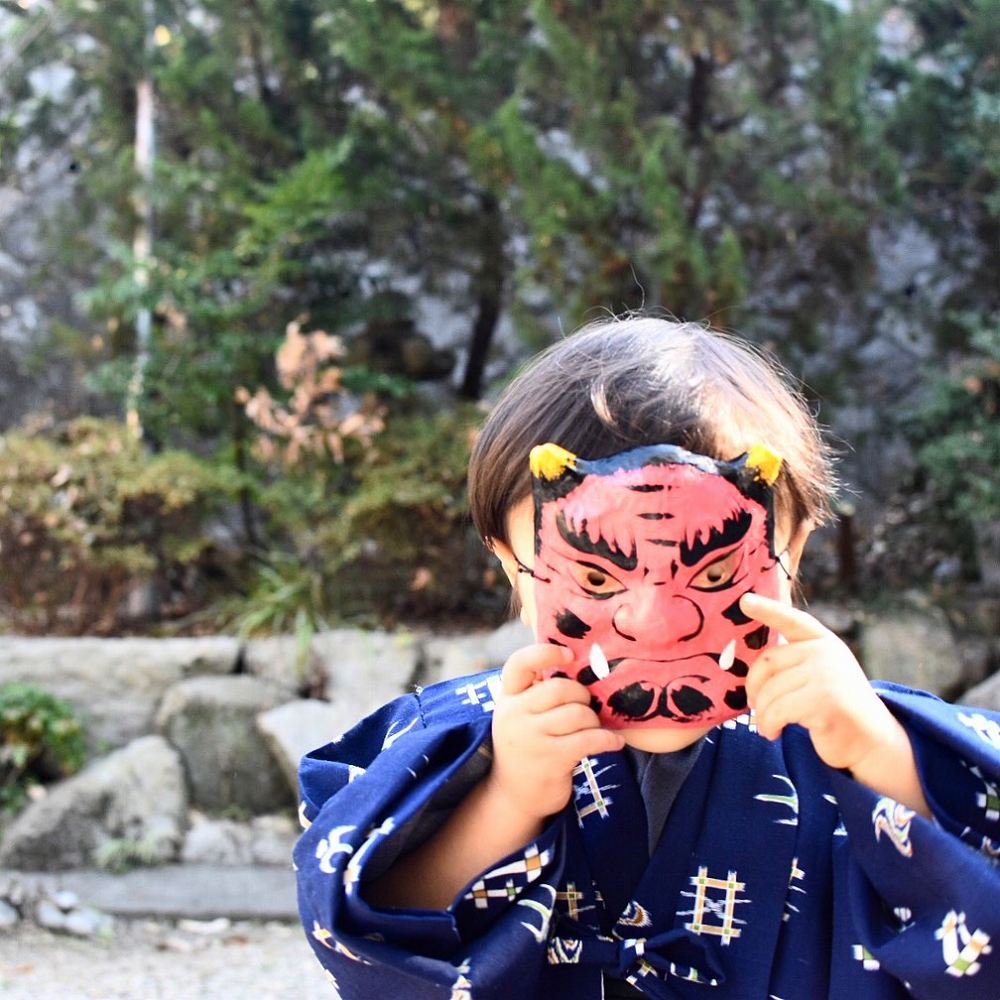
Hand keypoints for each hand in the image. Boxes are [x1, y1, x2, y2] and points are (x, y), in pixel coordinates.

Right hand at [487, 644, 625, 823]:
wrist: (513, 796)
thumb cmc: (527, 745)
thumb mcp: (521, 714)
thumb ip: (538, 691)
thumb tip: (580, 662)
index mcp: (507, 697)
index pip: (520, 663)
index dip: (545, 653)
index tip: (570, 654)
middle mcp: (514, 714)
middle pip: (559, 688)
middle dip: (582, 695)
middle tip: (587, 706)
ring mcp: (531, 737)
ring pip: (577, 714)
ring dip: (593, 720)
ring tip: (593, 728)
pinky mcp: (550, 759)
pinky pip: (589, 740)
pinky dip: (608, 740)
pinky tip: (615, 743)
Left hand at [740, 593, 906, 772]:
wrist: (871, 742)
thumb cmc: (834, 710)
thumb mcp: (817, 676)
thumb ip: (793, 663)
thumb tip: (751, 669)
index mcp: (822, 641)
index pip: (790, 620)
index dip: (767, 609)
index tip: (744, 600)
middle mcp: (826, 651)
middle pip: (768, 662)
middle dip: (754, 689)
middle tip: (755, 708)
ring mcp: (828, 673)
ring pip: (770, 690)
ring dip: (762, 714)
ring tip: (767, 727)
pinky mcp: (826, 699)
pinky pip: (779, 710)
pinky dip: (769, 724)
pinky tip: (773, 733)